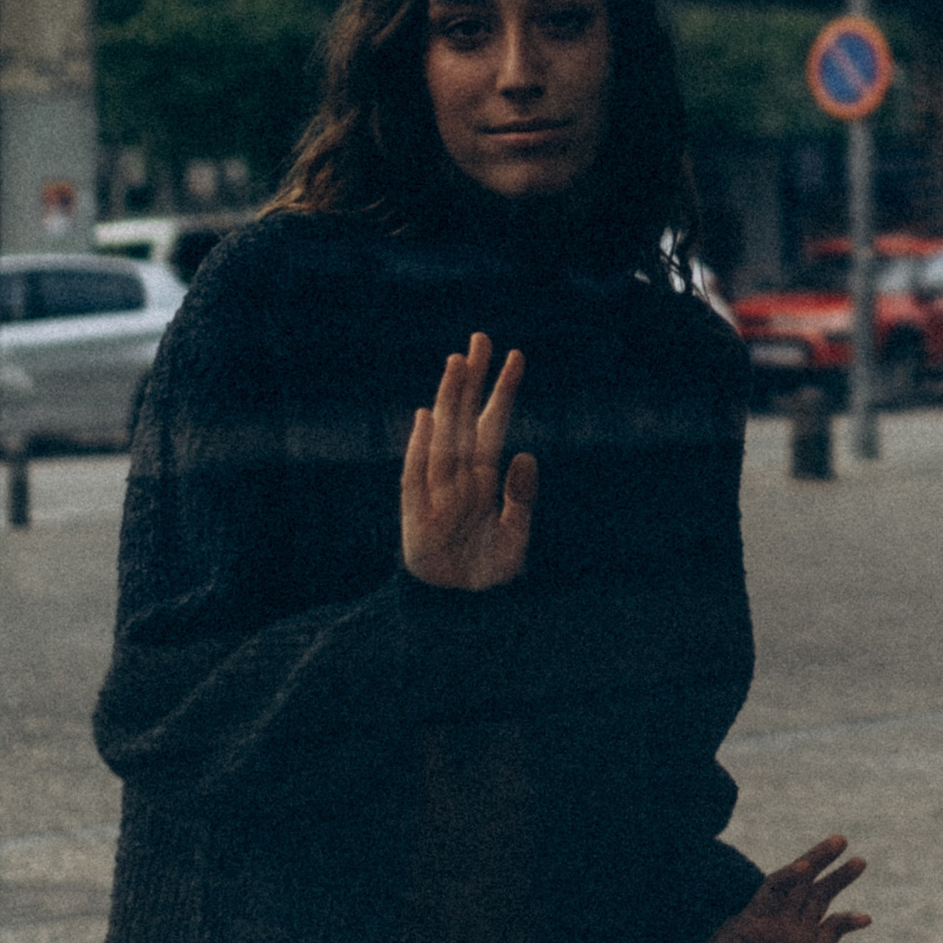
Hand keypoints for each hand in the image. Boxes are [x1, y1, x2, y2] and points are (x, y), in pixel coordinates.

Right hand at [401, 333, 537, 590]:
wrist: (460, 605)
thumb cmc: (489, 568)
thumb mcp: (517, 536)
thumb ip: (522, 498)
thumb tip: (525, 455)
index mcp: (484, 475)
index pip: (494, 422)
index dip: (503, 390)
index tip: (517, 355)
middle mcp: (460, 474)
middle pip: (466, 417)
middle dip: (472, 378)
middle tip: (479, 337)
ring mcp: (437, 489)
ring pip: (444, 434)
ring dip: (450, 398)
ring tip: (456, 363)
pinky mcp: (417, 512)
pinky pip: (418, 474)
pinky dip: (421, 446)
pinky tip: (426, 416)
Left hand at [692, 835, 869, 942]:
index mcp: (757, 914)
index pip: (773, 888)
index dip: (788, 877)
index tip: (803, 867)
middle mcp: (781, 914)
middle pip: (802, 880)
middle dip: (819, 859)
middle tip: (839, 839)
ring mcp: (799, 928)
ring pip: (821, 896)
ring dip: (840, 878)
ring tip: (860, 861)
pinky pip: (833, 929)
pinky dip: (849, 922)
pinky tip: (866, 919)